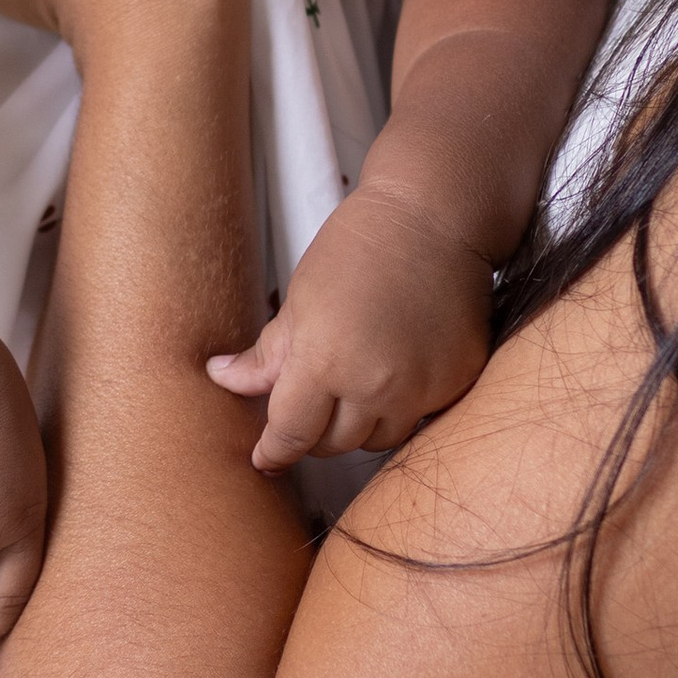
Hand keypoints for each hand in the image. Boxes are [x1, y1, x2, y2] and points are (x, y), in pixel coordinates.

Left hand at [208, 181, 494, 468]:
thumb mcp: (299, 298)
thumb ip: (266, 354)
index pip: (291, 433)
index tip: (266, 460)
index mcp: (324, 361)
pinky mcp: (456, 380)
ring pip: (378, 438)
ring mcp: (421, 387)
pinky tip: (393, 372)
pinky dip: (400, 406)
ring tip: (352, 386)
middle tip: (309, 408)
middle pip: (334, 445)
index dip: (274, 452)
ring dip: (357, 424)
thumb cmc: (356, 248)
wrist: (431, 217)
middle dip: (313, 434)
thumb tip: (221, 379)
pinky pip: (419, 417)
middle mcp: (374, 384)